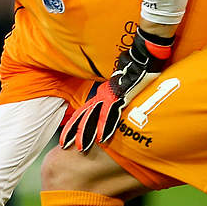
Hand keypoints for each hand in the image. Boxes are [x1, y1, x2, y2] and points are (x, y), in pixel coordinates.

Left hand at [60, 28, 172, 151]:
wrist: (140, 58)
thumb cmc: (133, 70)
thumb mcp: (120, 86)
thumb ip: (115, 97)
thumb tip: (116, 107)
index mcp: (102, 94)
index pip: (84, 112)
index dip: (74, 125)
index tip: (66, 137)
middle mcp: (102, 96)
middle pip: (84, 117)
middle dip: (75, 132)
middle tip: (66, 145)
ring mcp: (110, 96)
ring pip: (93, 118)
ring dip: (87, 134)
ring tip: (81, 147)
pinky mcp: (119, 97)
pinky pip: (110, 114)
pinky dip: (105, 127)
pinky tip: (101, 137)